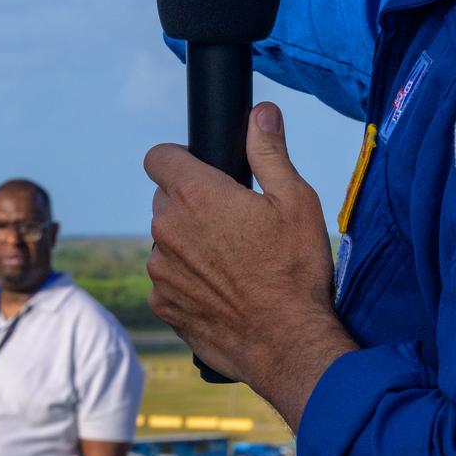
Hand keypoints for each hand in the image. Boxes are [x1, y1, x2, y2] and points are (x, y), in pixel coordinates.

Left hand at [145, 103, 357, 426]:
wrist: (287, 343)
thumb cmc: (296, 270)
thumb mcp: (295, 201)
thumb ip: (268, 152)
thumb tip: (261, 112)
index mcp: (195, 195)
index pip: (159, 156)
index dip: (180, 159)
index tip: (203, 170)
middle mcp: (166, 229)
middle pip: (165, 199)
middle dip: (192, 203)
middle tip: (234, 222)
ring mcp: (160, 269)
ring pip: (166, 241)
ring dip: (189, 244)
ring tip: (233, 262)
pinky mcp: (162, 303)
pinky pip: (168, 279)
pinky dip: (187, 280)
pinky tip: (222, 291)